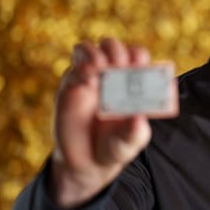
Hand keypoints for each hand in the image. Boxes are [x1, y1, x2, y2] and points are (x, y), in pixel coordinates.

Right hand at [49, 38, 152, 208]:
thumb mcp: (129, 144)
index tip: (139, 66)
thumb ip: (135, 133)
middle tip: (119, 65)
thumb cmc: (114, 146)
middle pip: (112, 46)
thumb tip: (140, 119)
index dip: (138, 56)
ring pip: (88, 49)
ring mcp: (88, 79)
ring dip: (95, 53)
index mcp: (131, 82)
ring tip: (101, 67)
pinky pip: (72, 70)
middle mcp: (109, 75)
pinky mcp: (69, 87)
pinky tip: (89, 83)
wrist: (85, 162)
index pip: (136, 55)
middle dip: (117, 51)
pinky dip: (81, 71)